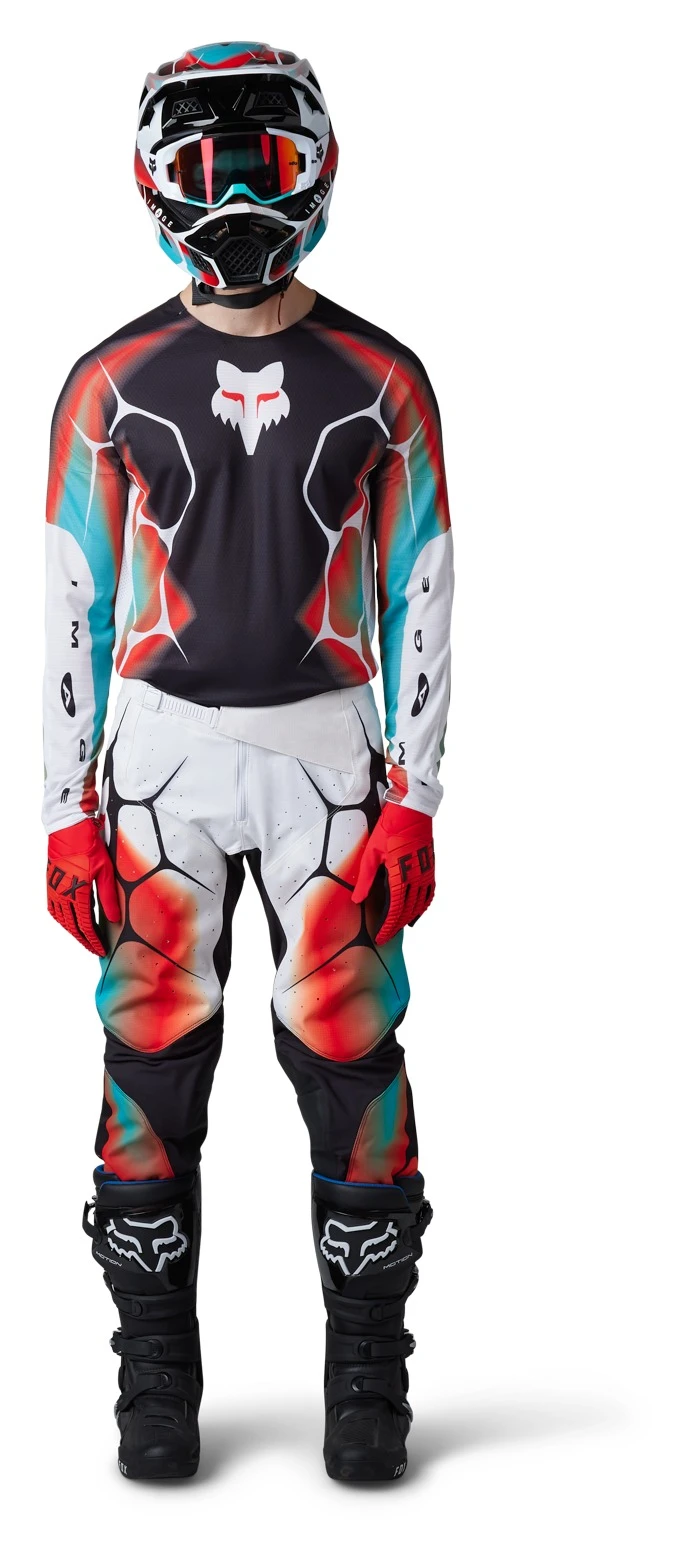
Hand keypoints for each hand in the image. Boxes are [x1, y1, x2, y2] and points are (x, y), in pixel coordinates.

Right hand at [47, 817, 119, 955]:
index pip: (85, 926)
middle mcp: (62, 895)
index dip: (94, 940)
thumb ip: (109, 898)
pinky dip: (61, 920)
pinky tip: (68, 922)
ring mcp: (54, 890)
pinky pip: (53, 909)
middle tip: (94, 948)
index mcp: (77, 893)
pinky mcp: (50, 884)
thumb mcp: (105, 872)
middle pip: (72, 927)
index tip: (101, 949)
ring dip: (72, 932)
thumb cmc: (89, 847)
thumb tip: (115, 919)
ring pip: (61, 920)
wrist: (68, 829)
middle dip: (84, 940)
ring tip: (84, 938)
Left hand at [352, 802, 434, 945]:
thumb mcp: (371, 854)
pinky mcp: (430, 868)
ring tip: (398, 927)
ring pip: (420, 905)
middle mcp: (417, 879)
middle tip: (386, 936)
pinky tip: (415, 913)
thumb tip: (357, 900)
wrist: (412, 811)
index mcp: (401, 876)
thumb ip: (365, 879)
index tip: (380, 937)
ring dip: (409, 918)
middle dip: (396, 926)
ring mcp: (426, 874)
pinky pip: (429, 895)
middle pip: (407, 911)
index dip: (388, 927)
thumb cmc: (389, 829)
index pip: (395, 911)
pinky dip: (422, 907)